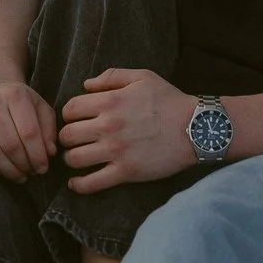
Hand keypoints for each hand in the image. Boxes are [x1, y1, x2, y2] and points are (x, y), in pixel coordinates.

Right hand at [0, 81, 56, 181]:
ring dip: (8, 170)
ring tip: (19, 176)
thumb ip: (48, 129)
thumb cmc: (20, 99)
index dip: (37, 155)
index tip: (43, 168)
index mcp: (15, 96)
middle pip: (10, 145)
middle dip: (23, 165)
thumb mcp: (40, 107)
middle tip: (31, 173)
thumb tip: (49, 153)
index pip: (29, 133)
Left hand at [59, 68, 198, 192]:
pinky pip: (91, 183)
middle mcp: (108, 126)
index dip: (69, 115)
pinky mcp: (125, 172)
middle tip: (75, 141)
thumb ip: (112, 77)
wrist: (196, 129)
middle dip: (67, 138)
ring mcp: (115, 151)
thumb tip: (85, 85)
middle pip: (67, 135)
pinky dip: (78, 185)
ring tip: (78, 158)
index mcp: (109, 101)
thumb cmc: (170, 101)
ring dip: (71, 159)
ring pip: (73, 159)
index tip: (77, 120)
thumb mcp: (143, 78)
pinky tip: (76, 182)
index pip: (69, 109)